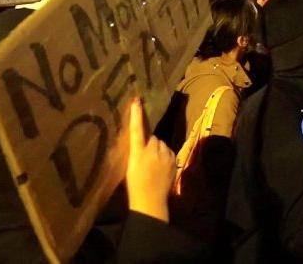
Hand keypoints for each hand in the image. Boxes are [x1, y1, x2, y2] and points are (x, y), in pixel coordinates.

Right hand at [126, 98, 173, 222]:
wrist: (150, 201)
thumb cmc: (134, 184)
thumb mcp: (129, 166)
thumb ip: (135, 151)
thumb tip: (138, 140)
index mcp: (137, 151)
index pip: (136, 129)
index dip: (136, 115)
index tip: (136, 100)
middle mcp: (152, 150)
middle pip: (152, 138)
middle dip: (149, 143)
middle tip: (144, 157)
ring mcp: (165, 156)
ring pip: (161, 144)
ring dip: (158, 150)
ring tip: (153, 164)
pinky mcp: (174, 160)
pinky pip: (168, 152)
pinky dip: (165, 156)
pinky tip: (160, 168)